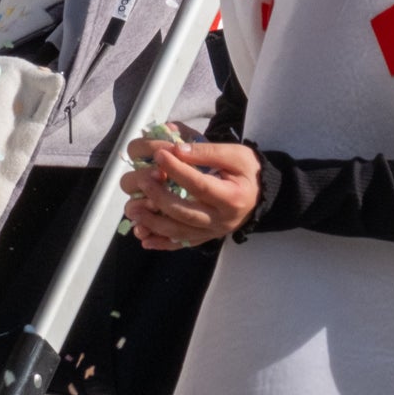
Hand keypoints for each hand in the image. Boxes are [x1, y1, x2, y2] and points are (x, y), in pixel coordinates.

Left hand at [119, 136, 259, 248]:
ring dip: (153, 224)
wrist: (261, 194)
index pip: (200, 185)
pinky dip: (161, 243)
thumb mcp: (236, 155)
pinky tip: (143, 238)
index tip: (159, 155)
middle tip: (142, 181)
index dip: (177, 171)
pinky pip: (182, 244)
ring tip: (133, 210)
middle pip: (186, 214)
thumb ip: (207, 152)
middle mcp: (222, 220)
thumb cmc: (247, 171)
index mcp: (232, 197)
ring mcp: (213, 232)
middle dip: (160, 198)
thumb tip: (177, 150)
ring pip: (180, 233)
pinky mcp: (206, 237)